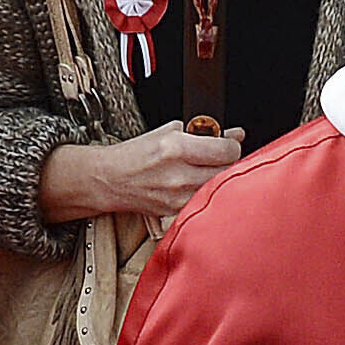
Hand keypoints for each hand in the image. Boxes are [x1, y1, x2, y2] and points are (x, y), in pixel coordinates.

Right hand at [38, 124, 242, 222]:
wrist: (109, 180)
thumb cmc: (136, 154)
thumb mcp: (167, 132)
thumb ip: (203, 132)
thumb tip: (234, 134)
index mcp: (176, 148)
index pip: (227, 150)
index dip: (232, 145)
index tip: (229, 143)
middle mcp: (179, 175)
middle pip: (227, 171)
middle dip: (227, 161)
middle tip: (219, 156)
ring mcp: (178, 197)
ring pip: (218, 188)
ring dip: (217, 178)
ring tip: (204, 169)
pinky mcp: (176, 212)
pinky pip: (203, 201)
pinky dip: (205, 193)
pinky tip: (195, 185)